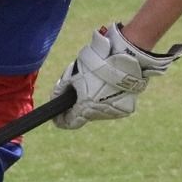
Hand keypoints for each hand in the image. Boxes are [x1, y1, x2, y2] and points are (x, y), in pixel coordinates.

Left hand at [52, 23, 181, 129]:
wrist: (126, 58)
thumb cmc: (96, 65)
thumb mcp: (72, 75)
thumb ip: (60, 89)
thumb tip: (54, 99)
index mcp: (86, 107)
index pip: (69, 123)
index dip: (61, 119)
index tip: (57, 115)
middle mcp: (101, 114)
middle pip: (84, 115)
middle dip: (78, 105)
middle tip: (78, 90)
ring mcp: (115, 112)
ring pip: (98, 111)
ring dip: (93, 102)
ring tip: (96, 85)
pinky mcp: (127, 109)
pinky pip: (112, 107)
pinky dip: (108, 100)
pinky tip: (108, 87)